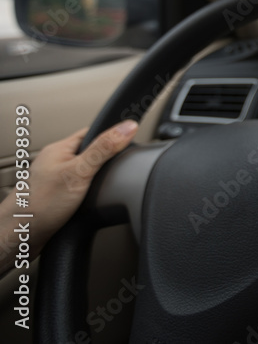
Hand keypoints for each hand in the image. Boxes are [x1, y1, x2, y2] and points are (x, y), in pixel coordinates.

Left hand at [0, 120, 138, 272]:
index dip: (114, 135)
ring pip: (87, 172)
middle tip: (120, 168)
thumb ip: (104, 149)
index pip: (94, 132)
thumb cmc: (39, 206)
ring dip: (99, 179)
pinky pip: (81, 188)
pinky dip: (91, 193)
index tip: (131, 141)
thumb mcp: (79, 172)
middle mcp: (57, 162)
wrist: (19, 238)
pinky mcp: (57, 198)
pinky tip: (93, 200)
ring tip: (106, 186)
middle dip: (108, 159)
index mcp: (60, 148)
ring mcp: (56, 180)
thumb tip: (128, 126)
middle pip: (92, 152)